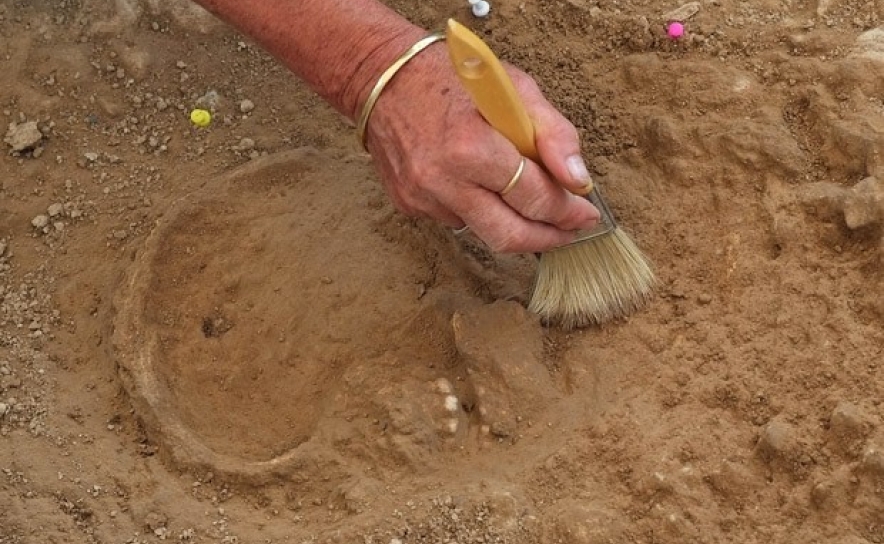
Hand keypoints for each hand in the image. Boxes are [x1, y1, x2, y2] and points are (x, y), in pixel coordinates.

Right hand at [363, 44, 599, 253]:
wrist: (383, 78)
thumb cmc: (454, 77)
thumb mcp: (515, 88)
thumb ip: (553, 134)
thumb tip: (578, 180)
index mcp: (471, 146)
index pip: (533, 198)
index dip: (567, 212)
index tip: (586, 215)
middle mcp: (443, 180)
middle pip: (508, 235)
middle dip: (548, 237)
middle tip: (569, 232)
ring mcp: (422, 197)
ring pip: (484, 231)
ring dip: (512, 221)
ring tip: (527, 200)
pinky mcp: (409, 205)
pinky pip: (457, 220)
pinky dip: (478, 208)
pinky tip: (477, 182)